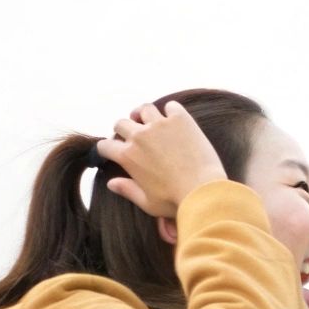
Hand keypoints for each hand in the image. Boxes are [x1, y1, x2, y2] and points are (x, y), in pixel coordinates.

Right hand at [97, 100, 226, 217]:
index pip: (105, 146)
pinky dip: (171, 111)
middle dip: (123, 130)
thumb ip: (127, 190)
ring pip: (144, 109)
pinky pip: (171, 106)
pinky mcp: (180, 119)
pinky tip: (175, 120)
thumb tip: (111, 183)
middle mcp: (140, 136)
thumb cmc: (174, 201)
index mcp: (127, 156)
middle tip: (132, 136)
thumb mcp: (147, 202)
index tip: (113, 151)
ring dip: (144, 115)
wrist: (203, 190)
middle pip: (121, 123)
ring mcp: (160, 124)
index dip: (107, 149)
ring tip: (149, 121)